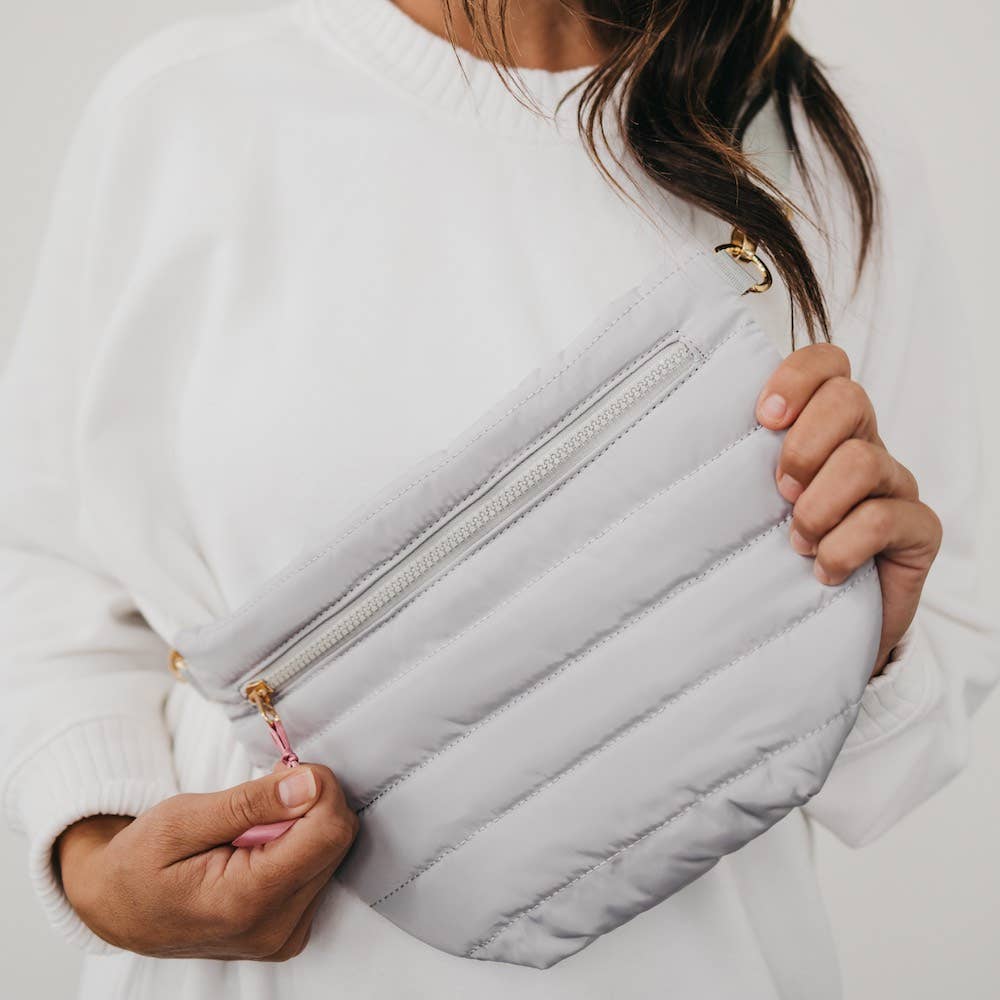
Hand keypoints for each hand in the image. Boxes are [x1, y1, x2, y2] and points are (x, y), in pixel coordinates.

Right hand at [56, 763, 358, 960]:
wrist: (116, 909)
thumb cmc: (139, 861)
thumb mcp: (181, 819)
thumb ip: (250, 803)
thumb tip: (310, 786)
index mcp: (245, 902)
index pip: (328, 833)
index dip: (319, 788)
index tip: (289, 769)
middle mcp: (274, 928)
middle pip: (336, 841)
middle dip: (311, 803)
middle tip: (266, 792)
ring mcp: (284, 936)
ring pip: (333, 853)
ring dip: (304, 825)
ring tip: (254, 824)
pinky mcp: (290, 932)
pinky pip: (321, 871)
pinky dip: (299, 846)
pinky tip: (262, 844)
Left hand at [755, 344, 941, 676]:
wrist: (818, 626)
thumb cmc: (774, 557)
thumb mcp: (747, 505)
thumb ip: (734, 469)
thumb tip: (677, 447)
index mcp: (824, 427)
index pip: (826, 365)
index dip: (797, 378)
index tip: (763, 419)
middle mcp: (864, 445)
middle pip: (849, 400)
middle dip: (803, 447)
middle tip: (780, 494)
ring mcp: (894, 485)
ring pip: (862, 461)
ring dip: (817, 507)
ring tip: (798, 541)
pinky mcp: (918, 529)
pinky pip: (883, 519)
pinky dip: (842, 548)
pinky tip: (823, 570)